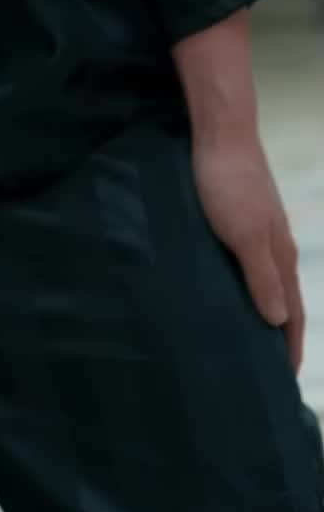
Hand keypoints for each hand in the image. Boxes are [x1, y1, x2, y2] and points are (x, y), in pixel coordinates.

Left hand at [192, 133, 304, 373]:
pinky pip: (246, 261)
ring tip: (242, 333)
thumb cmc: (229, 183)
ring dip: (260, 308)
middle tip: (264, 366)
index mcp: (282, 255)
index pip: (291, 313)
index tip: (283, 379)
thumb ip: (262, 276)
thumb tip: (278, 321)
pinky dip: (243, 282)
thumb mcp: (245, 235)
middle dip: (278, 333)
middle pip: (282, 299)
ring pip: (264, 279)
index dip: (289, 346)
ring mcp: (259, 230)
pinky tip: (223, 287)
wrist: (220, 133)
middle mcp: (276, 246)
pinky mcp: (239, 216)